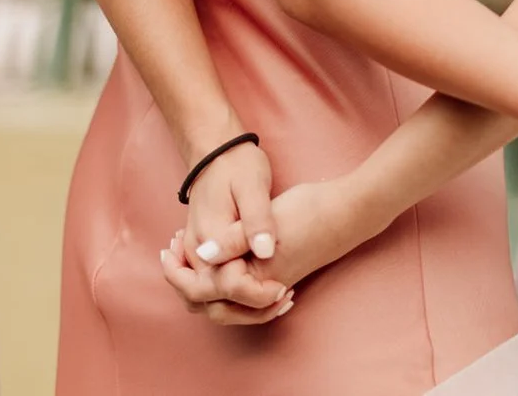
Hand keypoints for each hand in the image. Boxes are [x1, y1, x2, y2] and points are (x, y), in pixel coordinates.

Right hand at [158, 138, 288, 322]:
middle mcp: (196, 251)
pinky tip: (263, 286)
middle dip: (246, 311)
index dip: (255, 296)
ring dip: (238, 306)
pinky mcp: (202, 249)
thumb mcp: (252, 186)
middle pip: (208, 303)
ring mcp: (196, 251)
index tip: (285, 289)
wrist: (216, 149)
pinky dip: (232, 294)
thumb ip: (256, 220)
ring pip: (205, 299)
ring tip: (276, 295)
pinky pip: (208, 284)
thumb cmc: (236, 165)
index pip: (223, 288)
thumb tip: (264, 251)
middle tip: (283, 297)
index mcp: (207, 240)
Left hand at [165, 175, 372, 323]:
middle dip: (187, 285)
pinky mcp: (278, 276)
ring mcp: (271, 285)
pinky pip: (241, 293)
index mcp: (255, 279)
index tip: (168, 250)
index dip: (179, 274)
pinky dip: (223, 282)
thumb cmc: (309, 211)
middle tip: (171, 258)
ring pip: (226, 302)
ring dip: (205, 285)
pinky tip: (219, 259)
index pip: (205, 291)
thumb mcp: (266, 217)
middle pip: (213, 305)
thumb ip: (232, 240)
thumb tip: (201, 255)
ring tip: (190, 259)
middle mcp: (262, 289)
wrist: (349, 211)